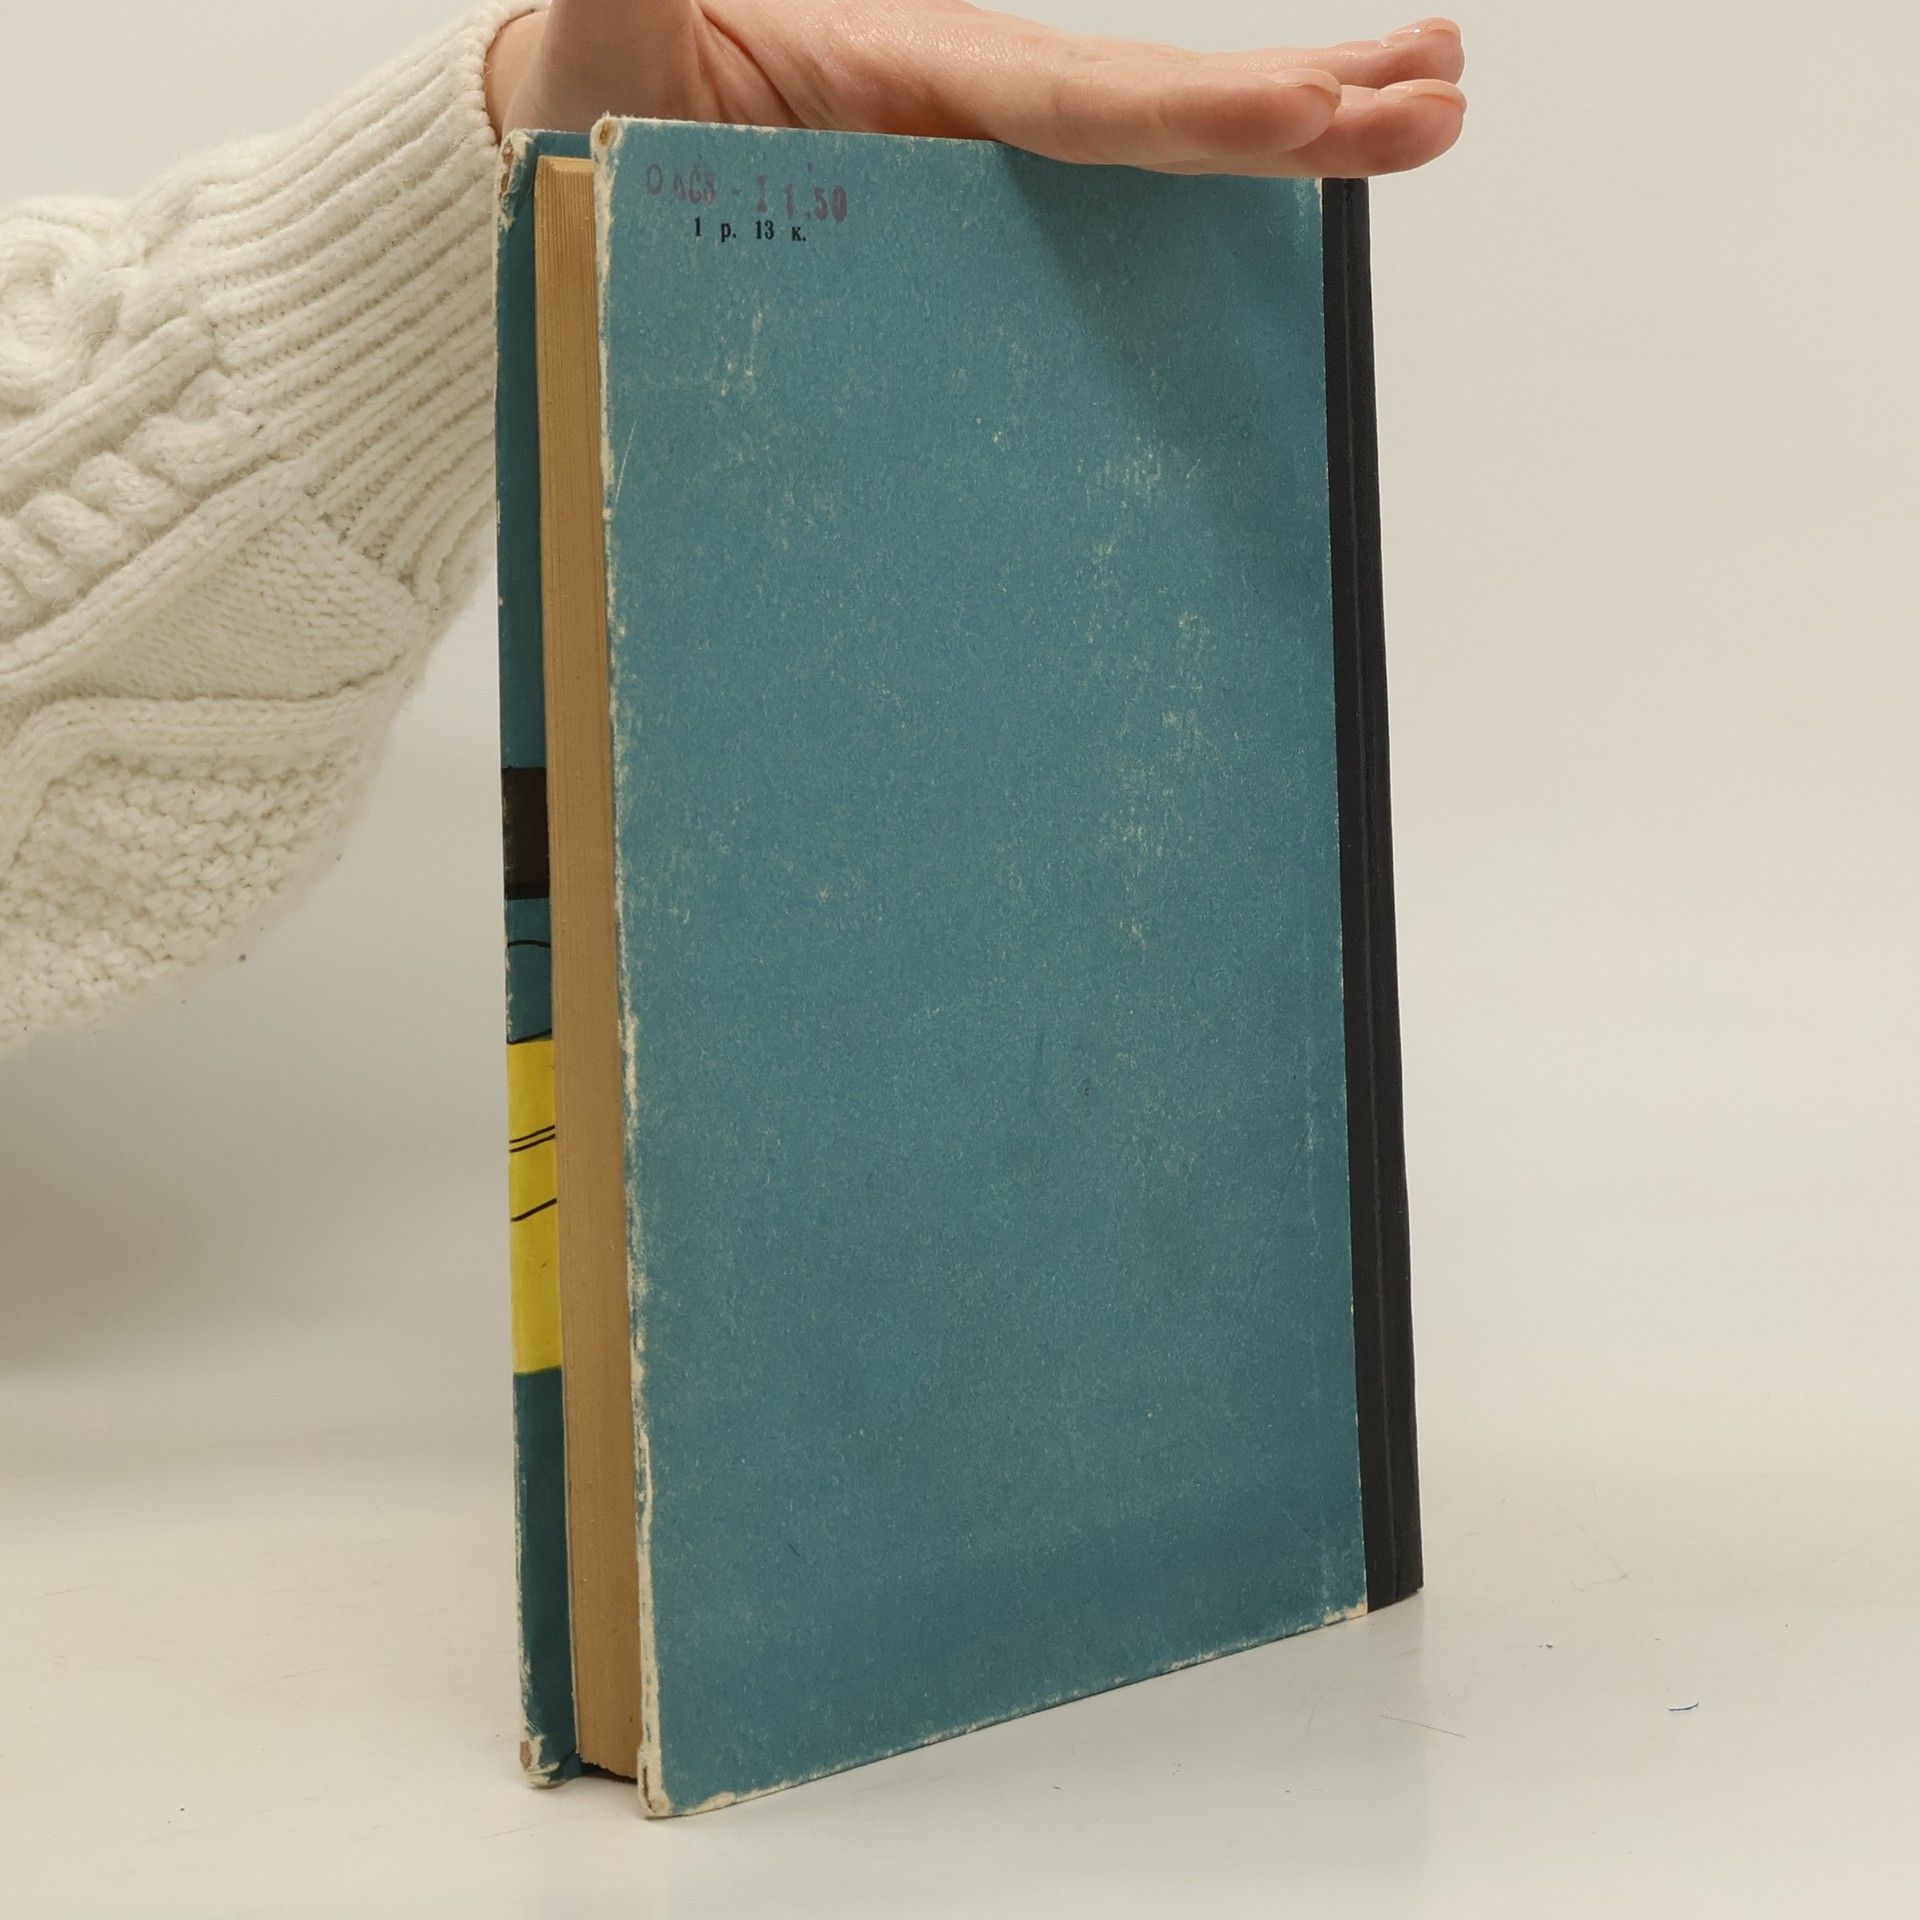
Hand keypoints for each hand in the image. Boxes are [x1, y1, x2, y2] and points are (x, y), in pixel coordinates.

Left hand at [485, 2, 1464, 176]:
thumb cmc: (589, 82)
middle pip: (1160, 113)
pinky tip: (1273, 203)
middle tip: (1439, 103)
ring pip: (1151, 152)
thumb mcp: (613, 19)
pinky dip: (1196, 194)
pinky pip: (1094, 215)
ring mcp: (973, 161)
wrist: (570, 135)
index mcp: (916, 68)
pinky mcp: (958, 211)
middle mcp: (967, 107)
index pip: (1089, 97)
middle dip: (1300, 109)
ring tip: (1419, 116)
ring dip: (1285, 136)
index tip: (1325, 109)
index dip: (1207, 110)